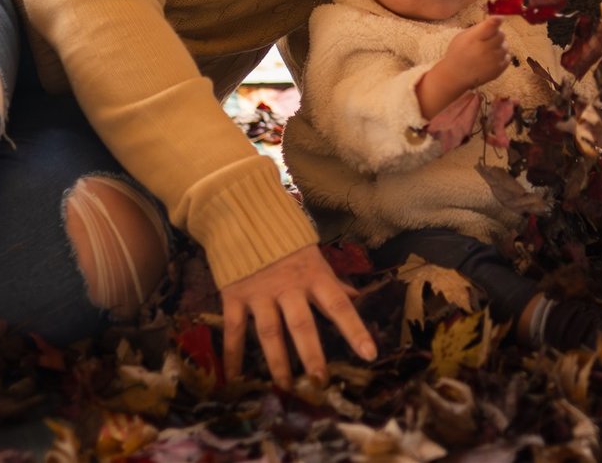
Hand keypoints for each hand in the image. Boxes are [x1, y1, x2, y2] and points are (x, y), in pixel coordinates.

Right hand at [220, 244, 376, 387]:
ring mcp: (260, 292)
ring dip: (277, 362)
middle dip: (312, 355)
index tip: (369, 354)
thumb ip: (332, 280)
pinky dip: (232, 354)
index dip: (355, 329)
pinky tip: (234, 378)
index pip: (339, 305)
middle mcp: (288, 287)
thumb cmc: (285, 240)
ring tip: (285, 388)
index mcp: (313, 275)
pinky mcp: (234, 295)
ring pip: (269, 332)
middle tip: (320, 383)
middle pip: (302, 325)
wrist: (242, 214)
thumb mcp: (313, 255)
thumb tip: (357, 297)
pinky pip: (234, 329)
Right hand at [416, 16, 510, 118]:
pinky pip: (507, 57)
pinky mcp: (499, 70)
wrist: (456, 76)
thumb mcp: (462, 36)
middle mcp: (486, 49)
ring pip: (506, 46)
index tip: (500, 18)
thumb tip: (494, 21)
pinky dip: (502, 56)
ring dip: (499, 45)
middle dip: (496, 34)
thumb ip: (478, 29)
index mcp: (474, 38)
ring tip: (488, 50)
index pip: (490, 26)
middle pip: (501, 34)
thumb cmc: (458, 53)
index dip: (496, 21)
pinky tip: (491, 58)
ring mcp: (494, 60)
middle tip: (488, 39)